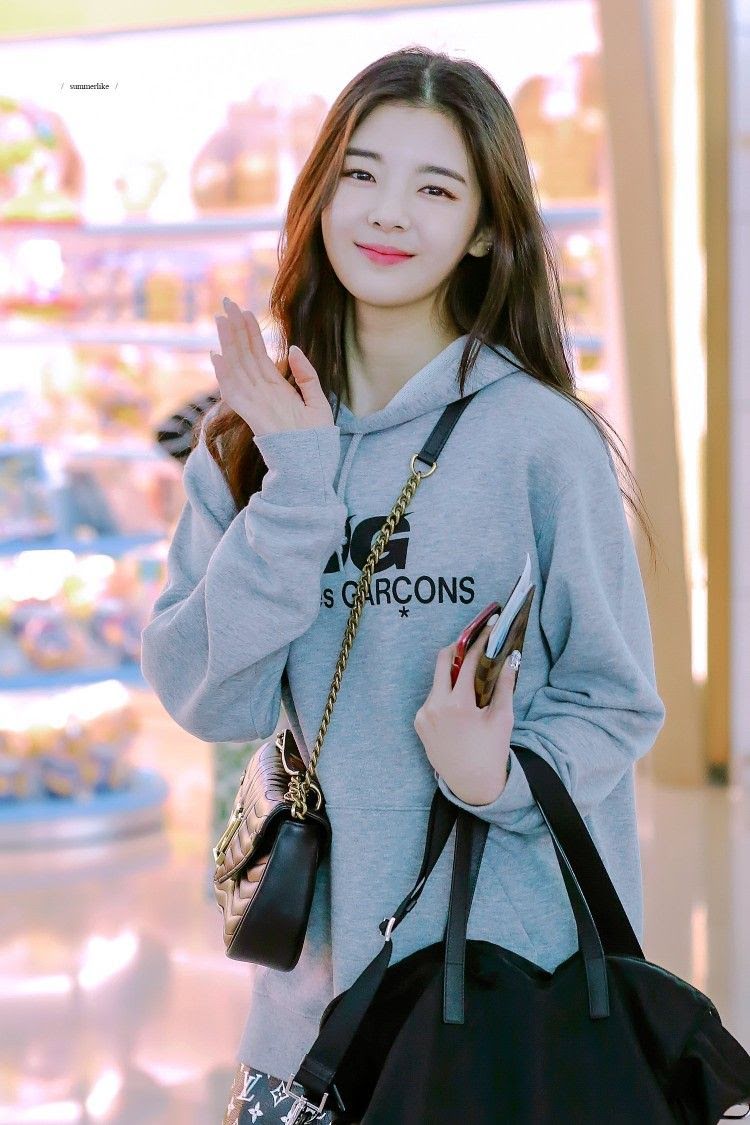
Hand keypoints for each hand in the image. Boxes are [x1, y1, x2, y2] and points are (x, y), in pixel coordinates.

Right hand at [210, 297, 334, 435]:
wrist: (313, 468)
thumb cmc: (315, 442)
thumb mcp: (318, 403)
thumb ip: (307, 376)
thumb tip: (293, 349)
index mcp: (276, 390)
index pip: (259, 356)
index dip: (251, 333)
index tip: (244, 311)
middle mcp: (263, 394)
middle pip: (245, 356)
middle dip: (236, 330)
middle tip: (226, 303)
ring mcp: (256, 404)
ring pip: (238, 368)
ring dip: (229, 344)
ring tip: (222, 319)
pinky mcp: (253, 416)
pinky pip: (235, 392)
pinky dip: (225, 375)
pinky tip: (217, 356)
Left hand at [414, 618, 517, 804]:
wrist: (472, 784)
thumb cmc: (490, 752)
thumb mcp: (502, 718)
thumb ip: (504, 685)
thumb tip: (510, 659)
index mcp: (458, 704)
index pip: (469, 661)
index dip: (480, 642)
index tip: (487, 631)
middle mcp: (435, 706)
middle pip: (443, 660)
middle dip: (458, 648)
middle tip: (472, 643)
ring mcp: (423, 714)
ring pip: (437, 681)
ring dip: (452, 675)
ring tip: (470, 678)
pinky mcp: (419, 723)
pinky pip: (432, 698)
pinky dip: (445, 694)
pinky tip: (459, 703)